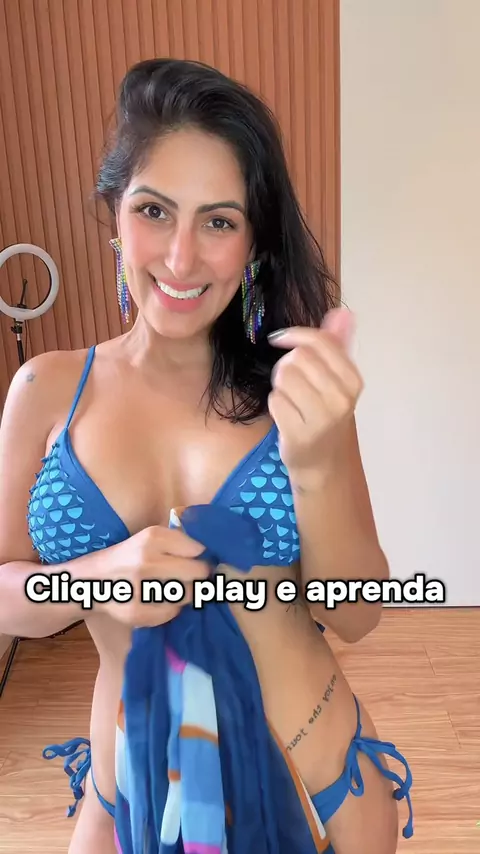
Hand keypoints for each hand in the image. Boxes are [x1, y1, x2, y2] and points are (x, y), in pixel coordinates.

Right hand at [94, 525, 208, 626]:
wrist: (91, 581)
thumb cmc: (127, 556)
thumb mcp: (149, 538)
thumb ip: (178, 541)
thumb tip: (210, 553)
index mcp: (152, 538)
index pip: (198, 549)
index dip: (201, 555)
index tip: (198, 559)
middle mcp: (147, 561)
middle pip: (198, 573)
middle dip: (199, 576)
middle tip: (191, 577)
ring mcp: (142, 589)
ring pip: (188, 595)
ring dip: (186, 593)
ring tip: (173, 588)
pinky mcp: (138, 613)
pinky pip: (173, 612)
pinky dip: (171, 608)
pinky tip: (159, 601)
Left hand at [267, 308, 362, 475]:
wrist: (320, 461)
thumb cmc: (325, 414)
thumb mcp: (336, 379)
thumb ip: (337, 344)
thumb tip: (344, 312)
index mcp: (353, 381)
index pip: (320, 342)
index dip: (295, 335)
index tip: (281, 339)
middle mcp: (341, 398)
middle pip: (298, 357)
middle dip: (287, 365)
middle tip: (292, 382)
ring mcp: (322, 418)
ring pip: (284, 377)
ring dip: (280, 385)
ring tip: (291, 398)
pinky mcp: (300, 434)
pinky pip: (275, 401)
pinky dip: (275, 405)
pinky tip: (287, 415)